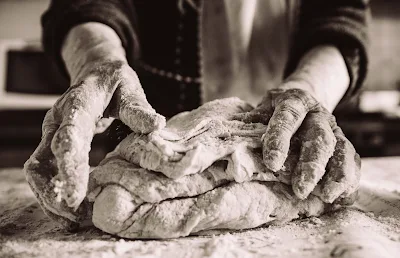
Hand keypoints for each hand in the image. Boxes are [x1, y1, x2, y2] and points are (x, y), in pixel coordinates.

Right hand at [24, 60, 165, 228]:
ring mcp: (51, 133)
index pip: (69, 134)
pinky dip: (52, 192)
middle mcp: (57, 120)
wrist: (95, 74)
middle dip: (58, 189)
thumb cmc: (115, 82)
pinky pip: (43, 172)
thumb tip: (156, 125)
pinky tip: (69, 210)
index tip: (76, 194)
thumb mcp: (129, 88)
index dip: (70, 165)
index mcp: (77, 103)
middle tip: (77, 215)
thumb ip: (138, 108)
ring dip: (51, 196)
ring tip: (74, 219)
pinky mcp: (51, 144)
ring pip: (38, 170)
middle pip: (46, 158)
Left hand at [234, 88, 360, 202]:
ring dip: (336, 175)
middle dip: (311, 165)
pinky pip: (352, 160)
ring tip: (326, 197)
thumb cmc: (273, 110)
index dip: (280, 139)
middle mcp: (317, 114)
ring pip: (341, 149)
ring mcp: (333, 128)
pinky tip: (341, 198)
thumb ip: (252, 124)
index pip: (287, 117)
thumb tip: (235, 146)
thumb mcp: (261, 109)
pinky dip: (349, 179)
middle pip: (319, 138)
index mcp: (294, 100)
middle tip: (300, 189)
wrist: (300, 99)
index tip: (272, 163)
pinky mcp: (343, 142)